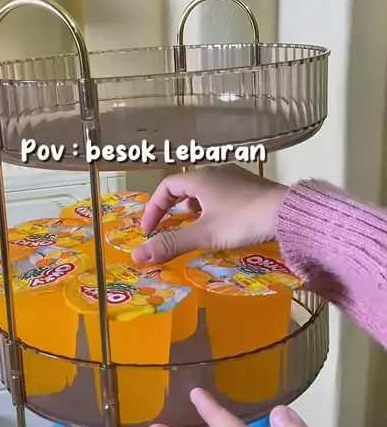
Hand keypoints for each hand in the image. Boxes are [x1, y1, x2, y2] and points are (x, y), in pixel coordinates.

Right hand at [132, 164, 286, 263]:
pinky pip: (223, 194)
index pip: (167, 186)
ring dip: (193, 208)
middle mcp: (217, 172)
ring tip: (193, 227)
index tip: (149, 229)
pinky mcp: (252, 188)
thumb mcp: (204, 234)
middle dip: (172, 207)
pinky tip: (221, 225)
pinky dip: (212, 208)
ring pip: (206, 190)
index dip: (154, 207)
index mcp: (201, 177)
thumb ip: (171, 244)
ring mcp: (237, 178)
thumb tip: (137, 255)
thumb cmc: (243, 220)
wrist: (289, 214)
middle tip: (168, 227)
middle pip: (186, 186)